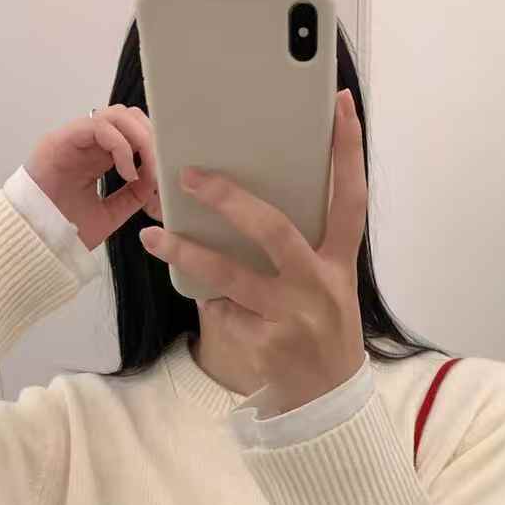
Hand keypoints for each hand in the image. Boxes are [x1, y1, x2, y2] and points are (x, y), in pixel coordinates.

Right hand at [25, 105, 161, 250]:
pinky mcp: (61, 140)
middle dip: (150, 138)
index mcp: (98, 157)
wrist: (37, 243)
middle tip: (159, 168)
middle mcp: (87, 144)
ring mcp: (73, 139)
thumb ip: (132, 196)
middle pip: (127, 116)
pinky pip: (98, 126)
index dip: (153, 145)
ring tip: (146, 169)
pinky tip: (127, 172)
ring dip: (139, 138)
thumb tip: (153, 179)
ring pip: (115, 115)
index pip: (132, 131)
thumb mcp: (111, 213)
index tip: (164, 172)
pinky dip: (120, 146)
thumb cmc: (65, 230)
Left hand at [138, 88, 366, 414]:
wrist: (326, 401)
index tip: (340, 104)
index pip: (350, 198)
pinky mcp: (266, 345)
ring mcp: (292, 317)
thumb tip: (243, 204)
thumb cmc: (320, 330)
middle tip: (191, 176)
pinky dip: (214, 306)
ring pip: (228, 275)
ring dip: (185, 253)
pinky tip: (218, 309)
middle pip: (273, 229)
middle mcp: (320, 286)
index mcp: (340, 263)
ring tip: (154, 237)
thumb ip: (304, 248)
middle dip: (228, 199)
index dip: (347, 150)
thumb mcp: (328, 286)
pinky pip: (222, 312)